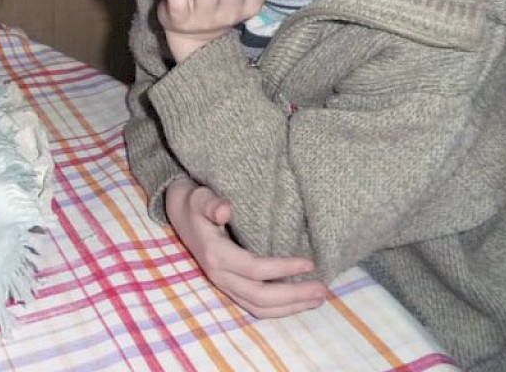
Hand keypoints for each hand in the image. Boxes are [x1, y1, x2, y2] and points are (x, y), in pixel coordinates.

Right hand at [165, 178, 326, 318]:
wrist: (182, 214)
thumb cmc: (196, 203)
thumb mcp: (200, 197)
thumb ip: (212, 203)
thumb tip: (224, 210)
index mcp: (215, 254)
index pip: (254, 269)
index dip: (283, 268)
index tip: (310, 263)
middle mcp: (219, 275)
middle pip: (260, 296)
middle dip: (294, 296)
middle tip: (323, 289)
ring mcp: (224, 284)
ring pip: (259, 307)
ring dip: (290, 307)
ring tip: (318, 299)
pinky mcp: (230, 287)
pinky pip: (255, 306)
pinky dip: (280, 309)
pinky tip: (299, 302)